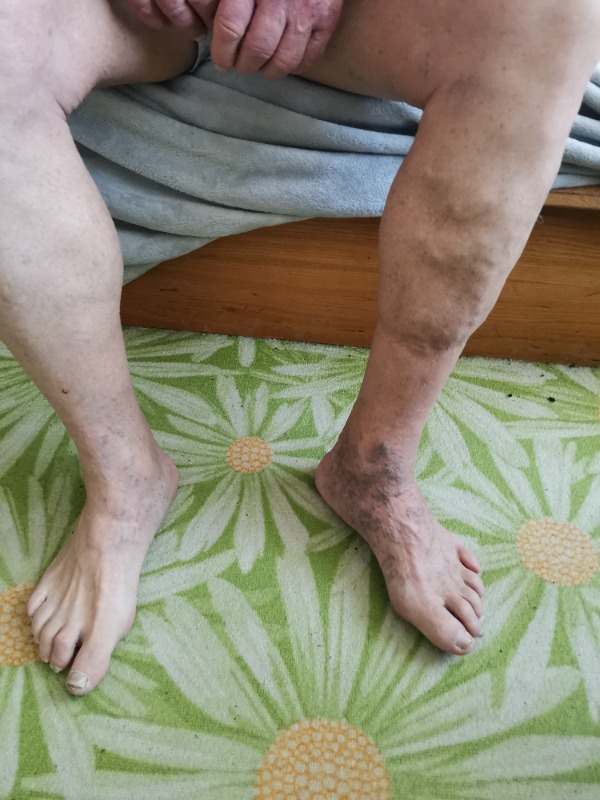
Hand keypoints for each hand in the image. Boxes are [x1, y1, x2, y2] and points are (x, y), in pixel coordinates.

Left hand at [126, 0, 344, 76]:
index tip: (220, 59)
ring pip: (282, 61)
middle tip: (238, 65)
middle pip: (256, 50)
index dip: (222, 51)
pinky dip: (294, 67)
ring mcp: (307, 12)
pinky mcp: (327, 20)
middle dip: (243, 64)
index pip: (230, 28)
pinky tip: (283, 61)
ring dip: (267, 71)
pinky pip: (308, 58)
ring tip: (260, 66)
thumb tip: (208, 24)